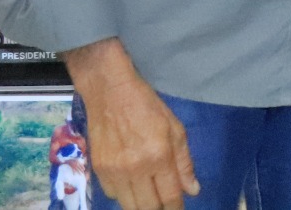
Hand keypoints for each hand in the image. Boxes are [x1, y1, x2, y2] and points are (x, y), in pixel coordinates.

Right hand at [63, 39, 199, 209]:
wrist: (110, 93)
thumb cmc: (148, 106)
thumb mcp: (175, 128)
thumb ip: (184, 163)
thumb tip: (192, 191)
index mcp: (158, 156)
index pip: (169, 196)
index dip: (176, 208)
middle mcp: (135, 168)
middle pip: (147, 207)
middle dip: (159, 209)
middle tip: (165, 203)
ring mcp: (114, 171)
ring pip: (128, 205)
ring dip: (141, 204)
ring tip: (150, 197)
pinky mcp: (98, 170)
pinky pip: (113, 194)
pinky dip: (125, 195)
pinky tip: (132, 185)